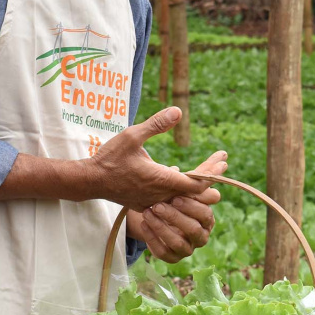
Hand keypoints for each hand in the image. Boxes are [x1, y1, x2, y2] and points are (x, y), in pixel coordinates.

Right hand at [88, 107, 210, 210]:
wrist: (91, 181)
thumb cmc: (110, 158)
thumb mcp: (132, 135)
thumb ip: (156, 124)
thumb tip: (178, 110)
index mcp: (162, 179)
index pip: (197, 183)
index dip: (213, 173)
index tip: (223, 160)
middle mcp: (161, 194)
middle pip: (195, 192)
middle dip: (211, 176)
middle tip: (222, 162)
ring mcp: (154, 201)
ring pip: (183, 197)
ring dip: (197, 184)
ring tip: (208, 170)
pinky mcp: (146, 203)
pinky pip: (169, 200)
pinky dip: (180, 190)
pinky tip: (181, 177)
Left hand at [130, 151, 226, 262]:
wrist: (150, 213)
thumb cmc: (171, 196)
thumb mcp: (182, 184)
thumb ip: (202, 172)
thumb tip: (224, 155)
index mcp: (207, 217)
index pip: (207, 212)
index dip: (192, 204)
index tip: (176, 195)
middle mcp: (201, 234)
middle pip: (195, 229)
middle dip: (176, 217)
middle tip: (159, 205)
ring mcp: (188, 248)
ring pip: (180, 243)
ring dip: (163, 228)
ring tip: (148, 213)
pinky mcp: (172, 257)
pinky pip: (165, 253)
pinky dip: (153, 239)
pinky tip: (144, 224)